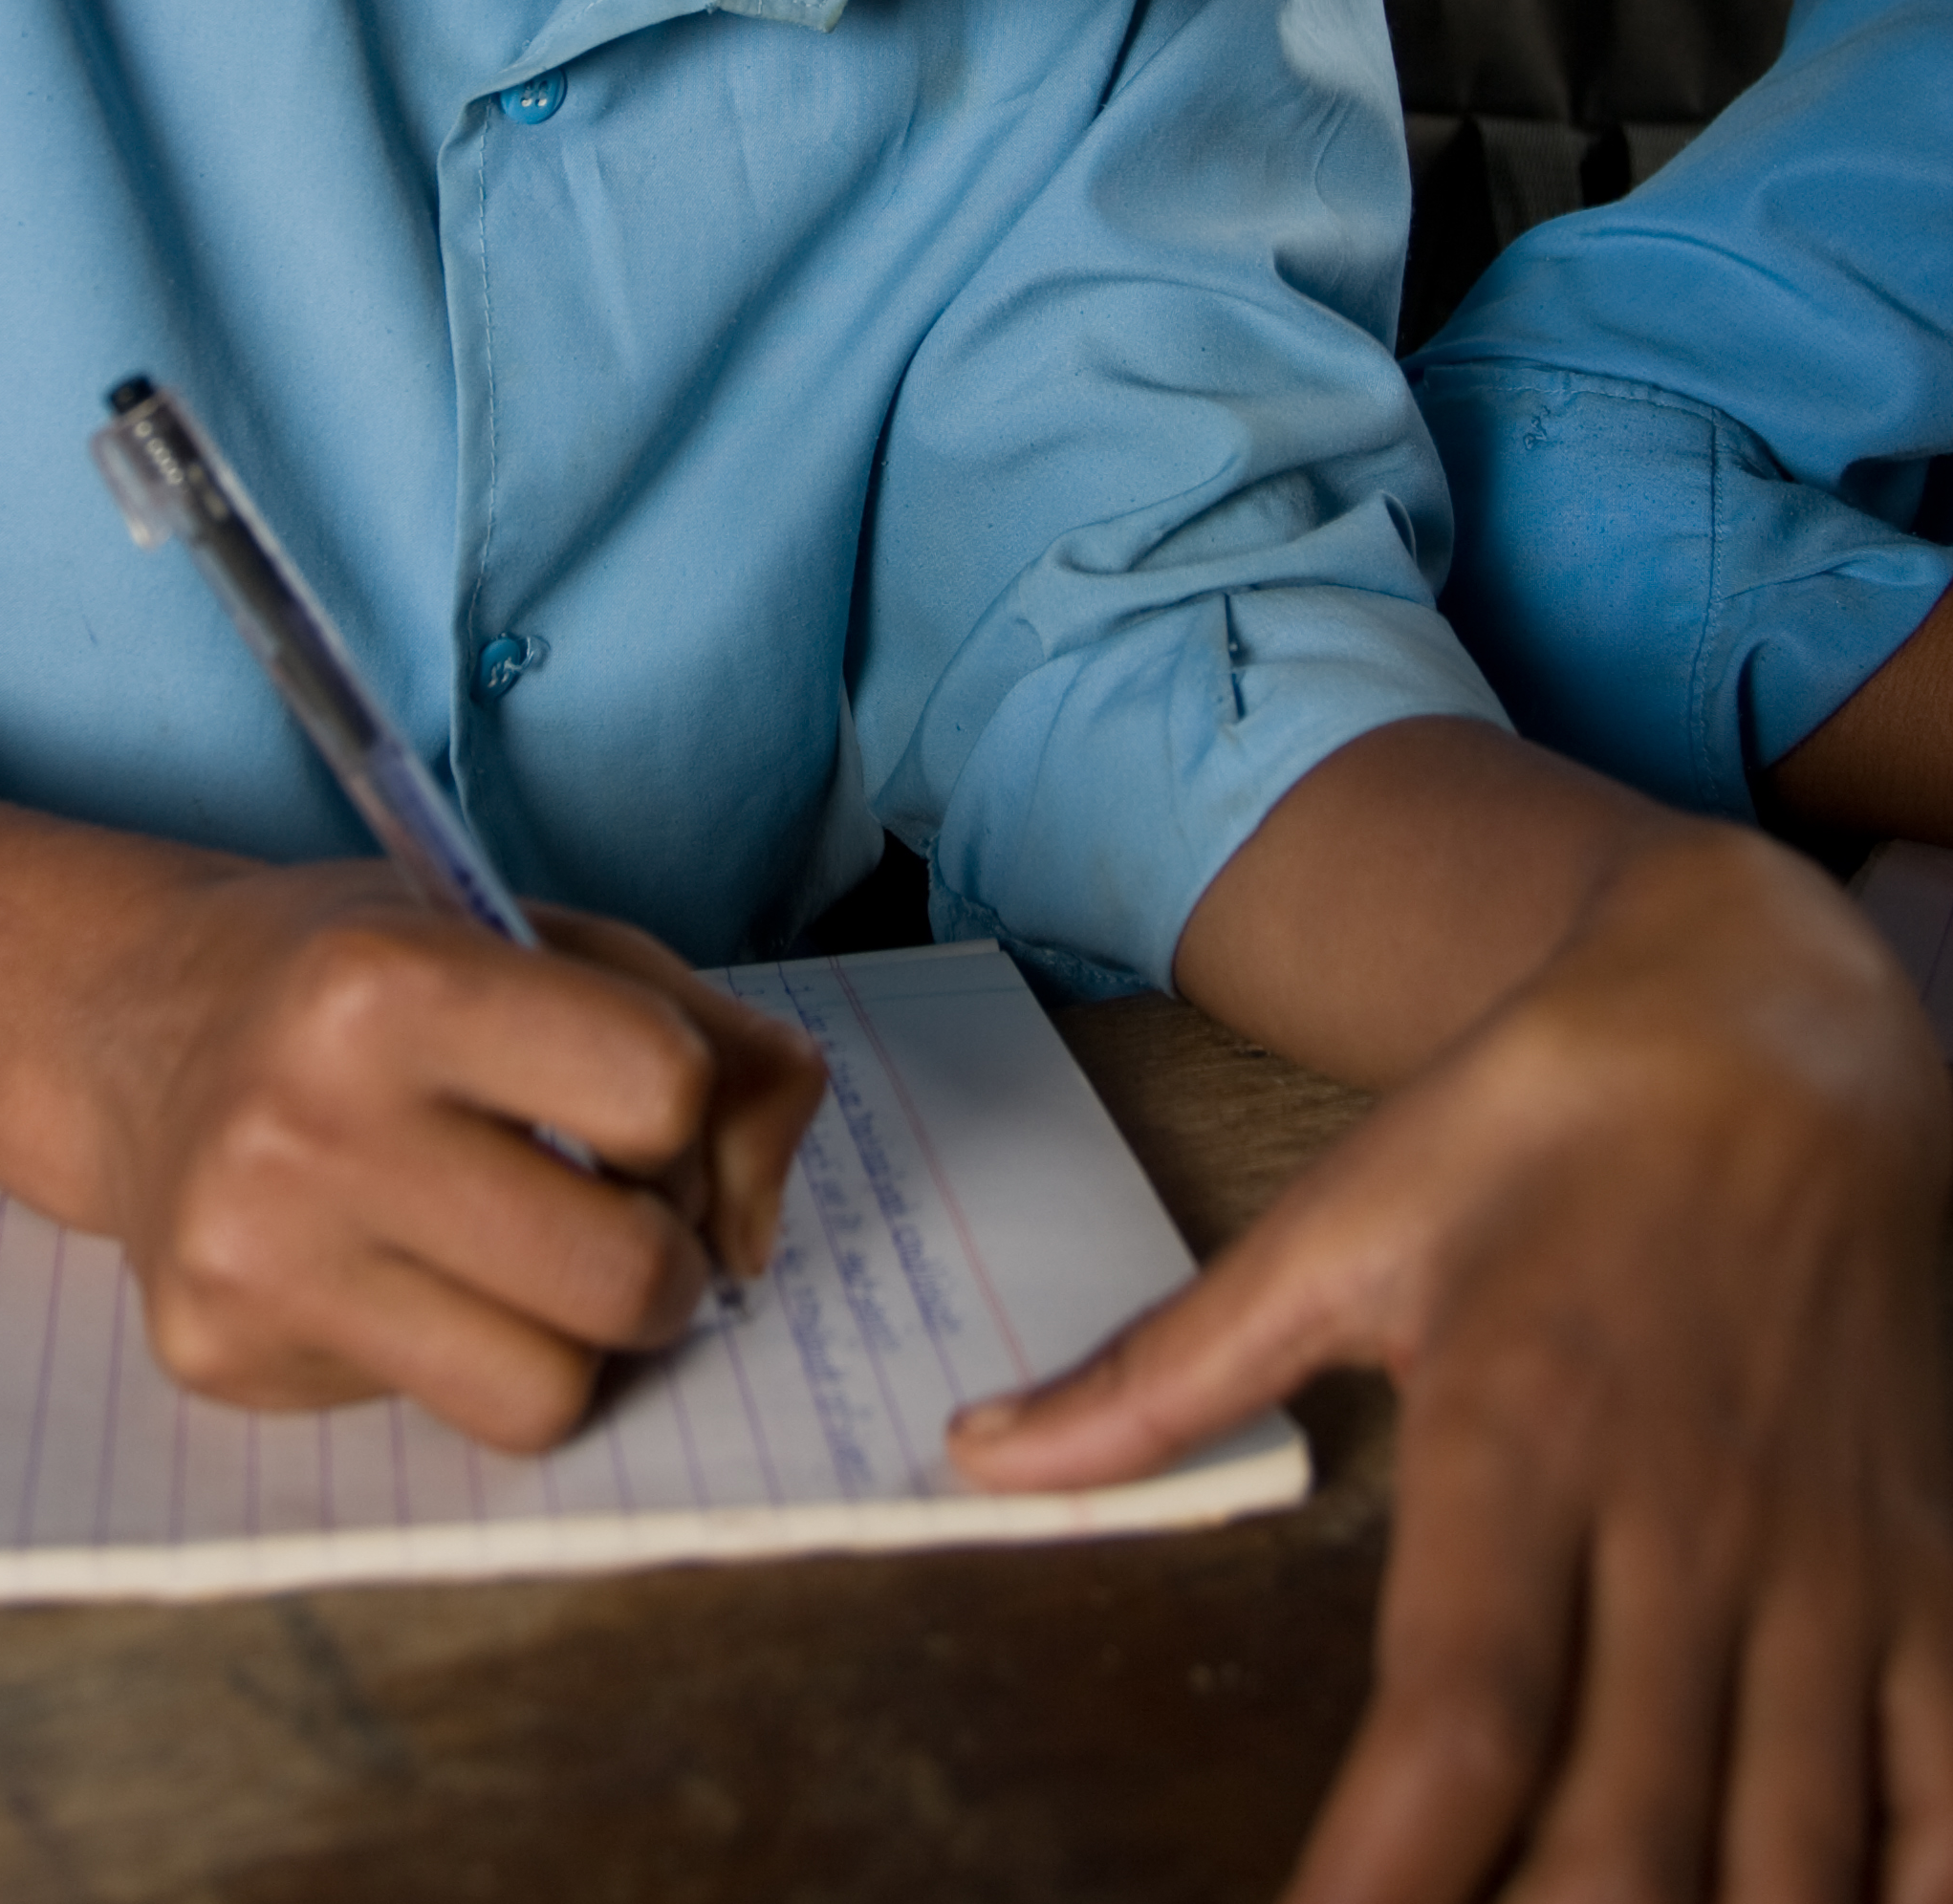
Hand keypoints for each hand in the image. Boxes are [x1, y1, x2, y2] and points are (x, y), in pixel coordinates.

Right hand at [81, 865, 823, 1448]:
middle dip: (659, 1255)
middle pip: (624, 1277)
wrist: (141, 1023)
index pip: (662, 1093)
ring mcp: (256, 1257)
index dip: (678, 1103)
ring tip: (520, 1254)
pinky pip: (439, 1418)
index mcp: (391, 982)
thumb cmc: (378, 973)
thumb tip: (754, 1239)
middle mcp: (307, 1124)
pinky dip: (462, 1355)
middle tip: (604, 1205)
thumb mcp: (551, 938)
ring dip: (575, 1337)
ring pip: (546, 1394)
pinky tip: (400, 1270)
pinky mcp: (224, 1356)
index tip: (624, 1094)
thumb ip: (717, 1047)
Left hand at [951, 835, 1952, 1901]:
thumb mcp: (1342, 1222)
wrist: (1779, 1014)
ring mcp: (1832, 1561)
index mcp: (1521, 1436)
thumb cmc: (1542, 1122)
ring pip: (1794, 1850)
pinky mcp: (1936, 1568)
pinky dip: (1904, 1894)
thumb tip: (974, 1454)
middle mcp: (1687, 1520)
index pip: (1457, 1718)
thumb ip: (1165, 1370)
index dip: (1384, 1882)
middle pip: (1625, 1834)